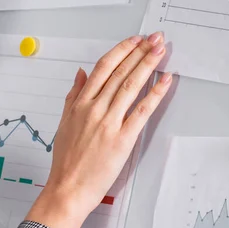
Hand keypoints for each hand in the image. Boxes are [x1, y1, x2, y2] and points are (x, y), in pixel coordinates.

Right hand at [26, 32, 171, 227]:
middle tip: (156, 38)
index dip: (121, 51)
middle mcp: (94, 109)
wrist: (68, 189)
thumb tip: (79, 73)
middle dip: (140, 51)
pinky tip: (165, 81)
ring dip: (148, 64)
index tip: (134, 41)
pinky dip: (155, 94)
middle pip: (120, 73)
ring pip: (130, 86)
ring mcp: (109, 123)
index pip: (102, 68)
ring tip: (161, 50)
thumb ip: (72, 96)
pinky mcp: (122, 139)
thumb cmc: (65, 163)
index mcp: (79, 105)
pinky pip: (142, 111)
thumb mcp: (63, 124)